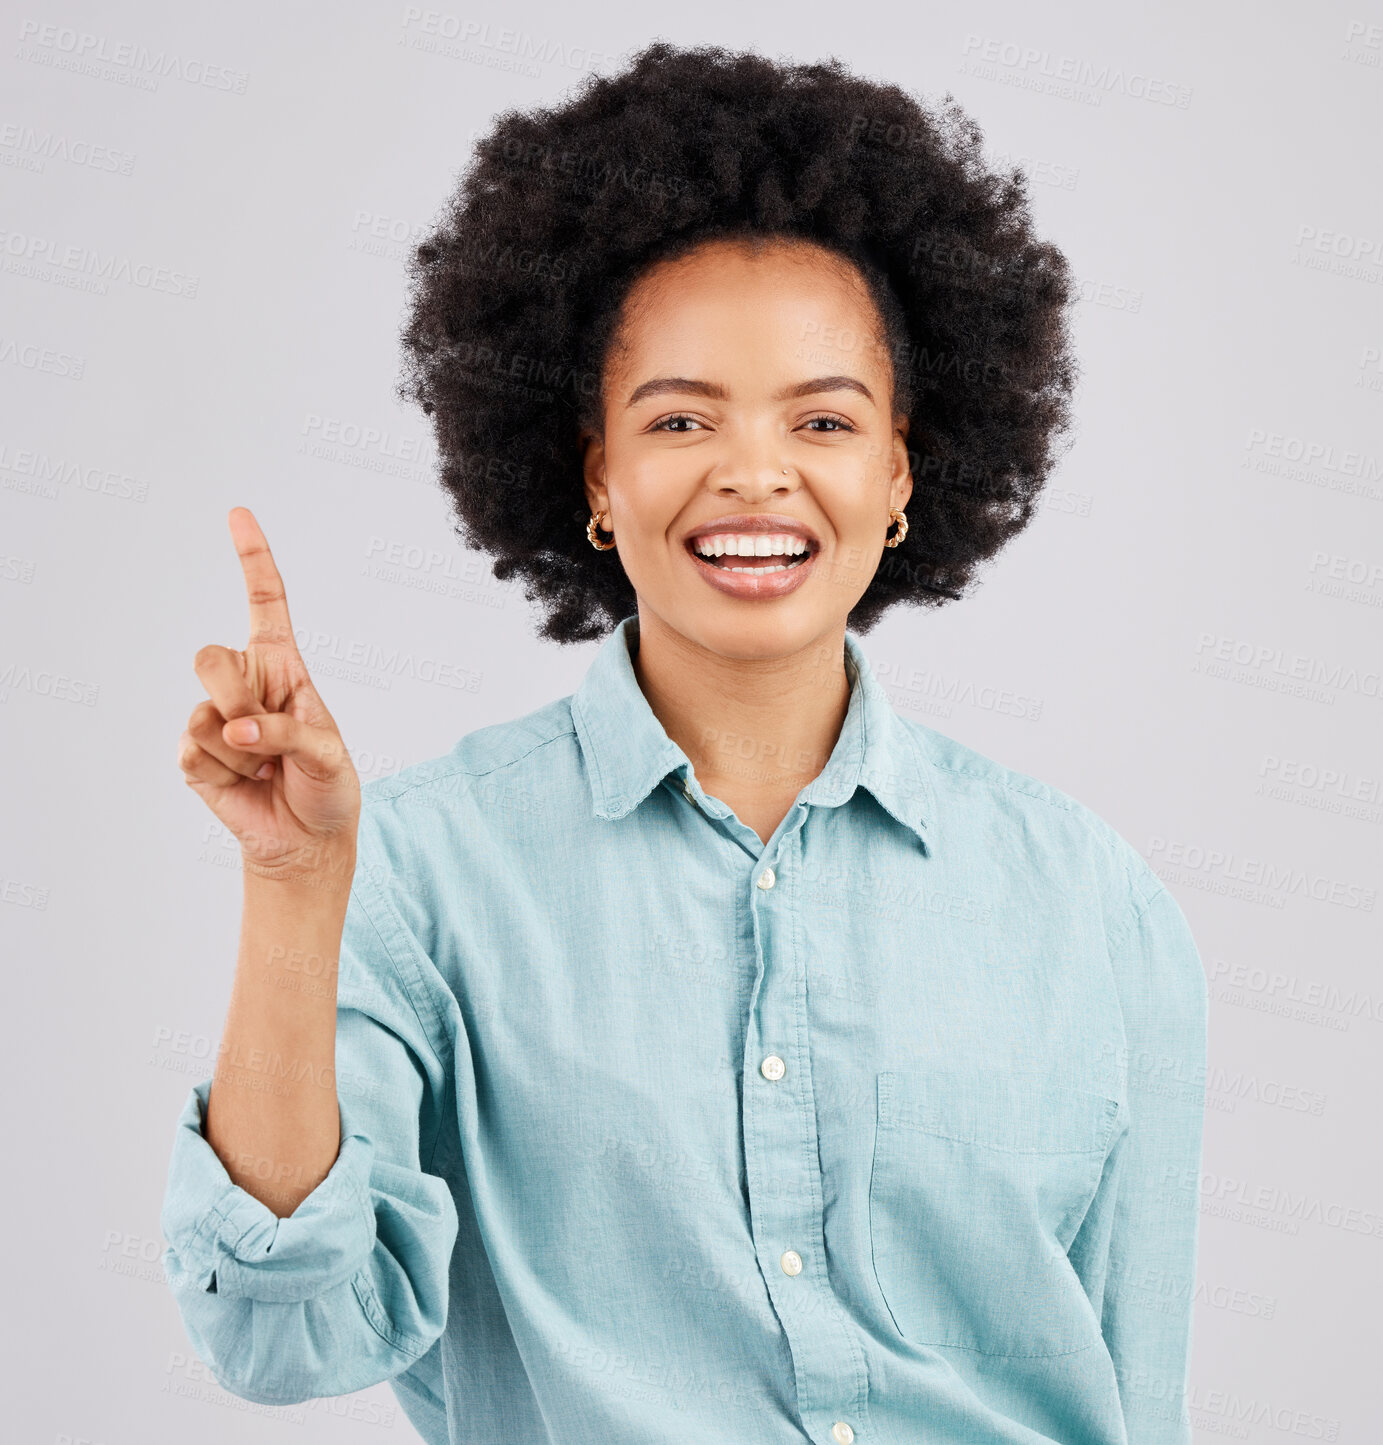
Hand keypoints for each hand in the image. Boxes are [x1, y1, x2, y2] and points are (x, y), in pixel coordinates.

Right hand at [177, 507, 360, 887]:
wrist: (306, 839)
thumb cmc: (327, 787)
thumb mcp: (330, 755)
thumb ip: (288, 735)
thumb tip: (235, 732)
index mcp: (283, 666)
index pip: (264, 602)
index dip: (252, 558)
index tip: (238, 513)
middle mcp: (245, 683)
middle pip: (210, 659)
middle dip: (236, 699)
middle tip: (267, 740)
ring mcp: (215, 717)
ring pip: (204, 712)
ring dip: (242, 752)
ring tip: (267, 770)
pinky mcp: (194, 754)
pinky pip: (192, 752)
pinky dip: (224, 775)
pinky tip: (246, 785)